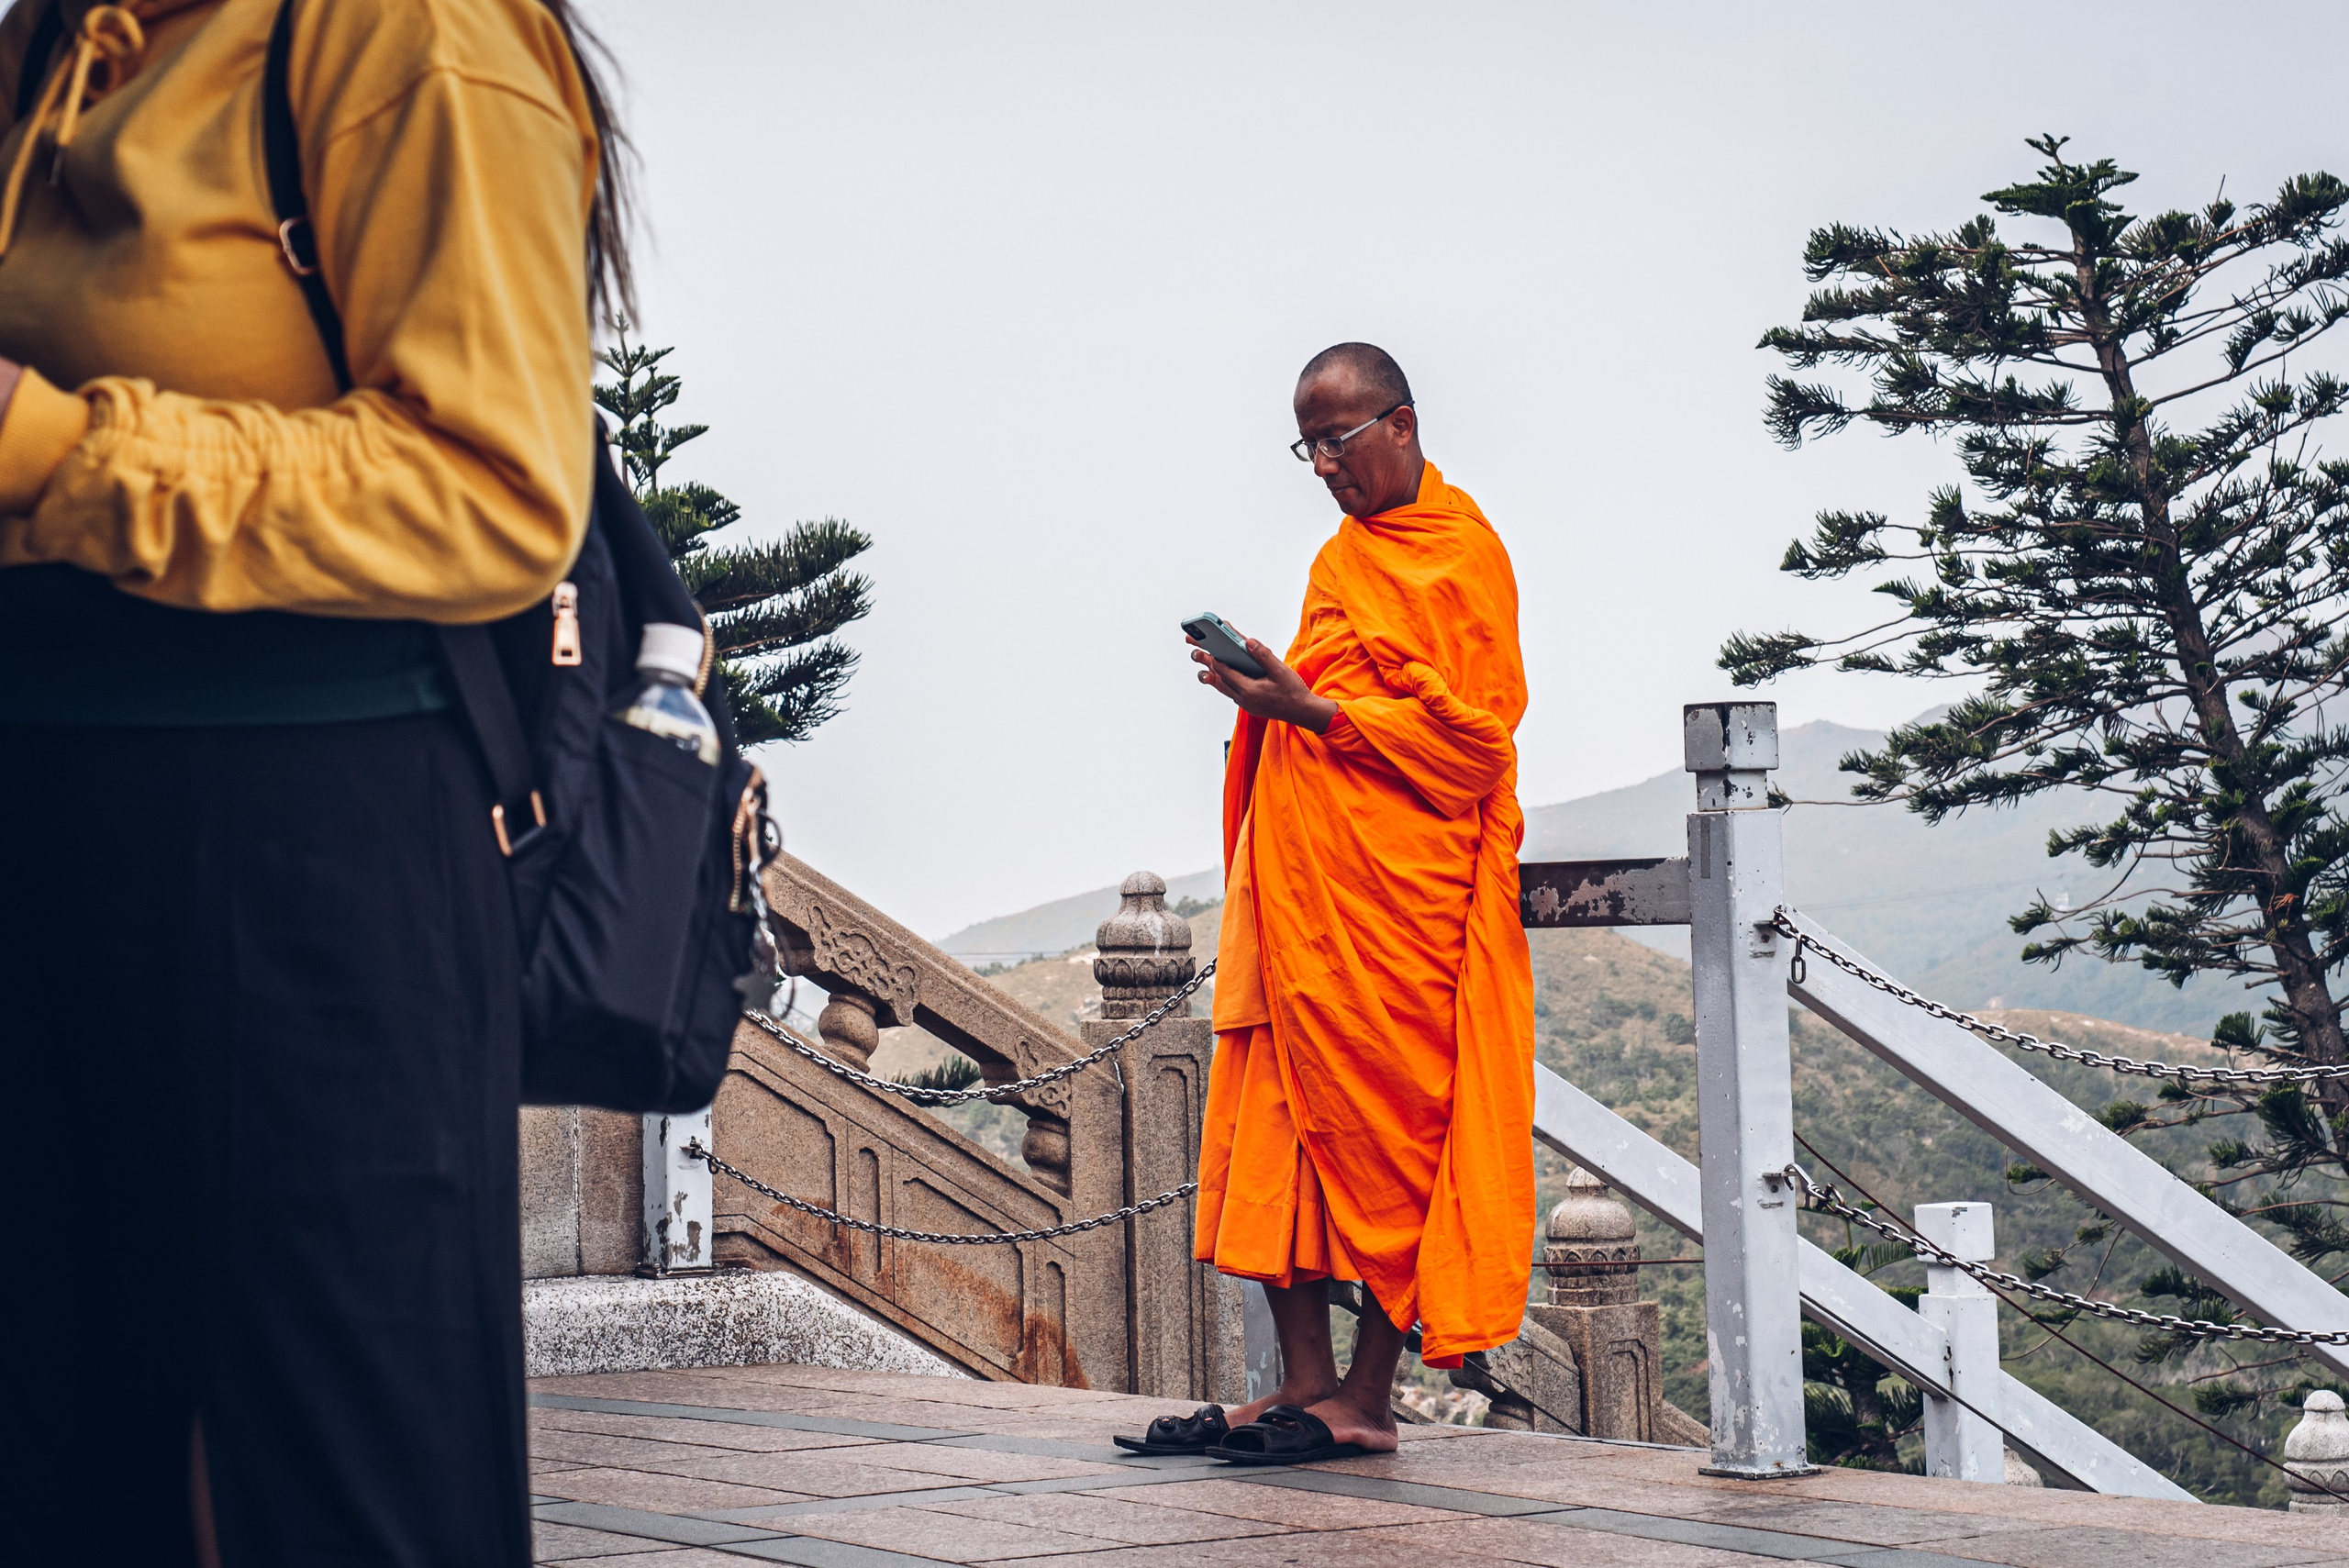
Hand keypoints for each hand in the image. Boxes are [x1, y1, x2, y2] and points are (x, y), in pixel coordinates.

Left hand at [1190, 632, 1338, 733]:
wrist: (1303, 712)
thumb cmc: (1294, 692)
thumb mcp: (1280, 671)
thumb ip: (1263, 655)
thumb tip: (1248, 641)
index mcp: (1249, 690)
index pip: (1225, 672)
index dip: (1215, 658)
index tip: (1206, 647)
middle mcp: (1244, 699)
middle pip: (1219, 680)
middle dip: (1207, 665)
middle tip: (1195, 652)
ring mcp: (1246, 704)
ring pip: (1224, 688)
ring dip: (1213, 676)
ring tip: (1202, 666)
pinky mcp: (1249, 706)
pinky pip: (1231, 693)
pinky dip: (1225, 683)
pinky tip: (1223, 677)